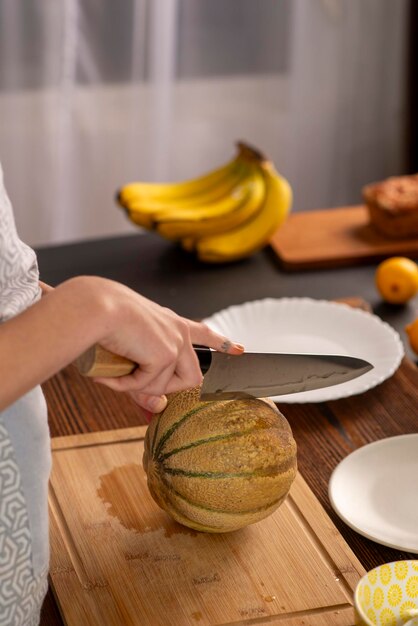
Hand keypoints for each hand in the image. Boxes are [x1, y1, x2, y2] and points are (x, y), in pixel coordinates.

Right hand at [91, 282, 243, 412]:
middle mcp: (178, 330)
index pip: (203, 332)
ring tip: (116, 372)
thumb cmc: (102, 323)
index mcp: (170, 322)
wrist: (94, 308)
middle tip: (137, 383)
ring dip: (140, 387)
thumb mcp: (128, 355)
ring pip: (167, 386)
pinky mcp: (166, 354)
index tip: (239, 349)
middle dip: (166, 389)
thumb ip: (144, 384)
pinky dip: (127, 385)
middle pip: (192, 377)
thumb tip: (158, 408)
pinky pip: (148, 386)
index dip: (221, 343)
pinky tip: (112, 373)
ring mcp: (175, 342)